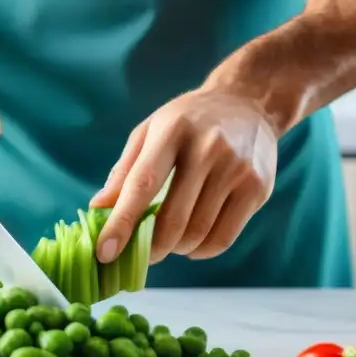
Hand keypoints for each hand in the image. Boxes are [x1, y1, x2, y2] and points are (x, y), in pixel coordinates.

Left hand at [91, 90, 278, 263]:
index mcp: (172, 131)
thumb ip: (124, 171)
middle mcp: (208, 148)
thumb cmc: (188, 121)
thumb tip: (98, 209)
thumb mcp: (150, 132)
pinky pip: (224, 238)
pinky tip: (193, 243)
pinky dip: (201, 250)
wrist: (249, 103)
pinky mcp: (257, 188)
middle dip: (152, 248)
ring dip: (176, 249)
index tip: (105, 252)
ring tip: (170, 241)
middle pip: (173, 219)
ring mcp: (237, 169)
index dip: (121, 223)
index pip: (142, 185)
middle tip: (143, 253)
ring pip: (198, 234)